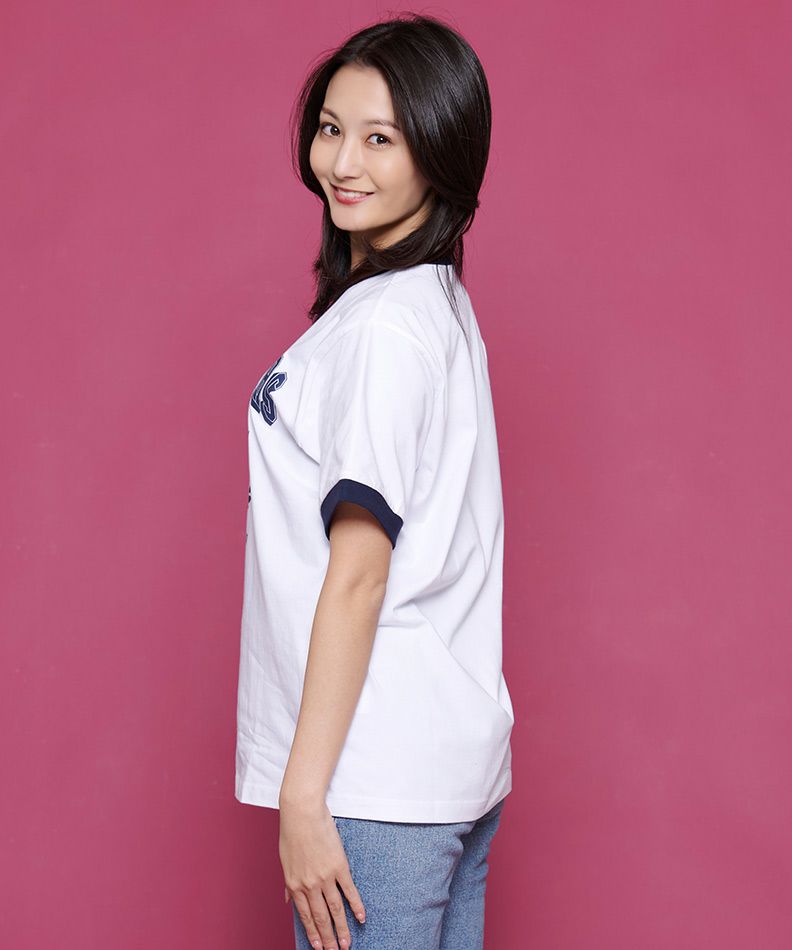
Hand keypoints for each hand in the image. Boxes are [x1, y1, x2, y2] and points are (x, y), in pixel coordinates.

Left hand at [280, 798, 365, 949]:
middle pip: (321, 917)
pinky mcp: (339, 866)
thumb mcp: (285, 861)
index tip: (318, 947)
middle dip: (328, 938)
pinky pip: (349, 891)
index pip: (305, 916)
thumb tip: (286, 901)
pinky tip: (361, 917)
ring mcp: (325, 877)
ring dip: (342, 929)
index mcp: (294, 884)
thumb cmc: (291, 833)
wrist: (301, 813)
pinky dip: (356, 906)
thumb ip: (288, 883)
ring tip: (347, 944)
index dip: (313, 933)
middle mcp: (309, 885)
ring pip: (335, 909)